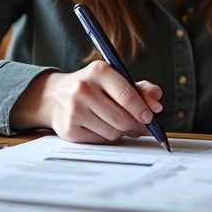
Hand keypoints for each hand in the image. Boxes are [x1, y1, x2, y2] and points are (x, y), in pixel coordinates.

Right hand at [11, 61, 162, 143]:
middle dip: (135, 124)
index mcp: (99, 71)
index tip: (150, 116)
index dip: (142, 109)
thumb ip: (142, 88)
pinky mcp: (69, 129)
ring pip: (113, 132)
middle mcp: (83, 88)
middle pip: (121, 118)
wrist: (54, 96)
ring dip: (121, 131)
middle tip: (139, 124)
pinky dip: (106, 137)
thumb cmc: (94, 87)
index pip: (126, 95)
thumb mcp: (116, 79)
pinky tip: (100, 126)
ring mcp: (74, 110)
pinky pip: (100, 141)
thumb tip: (157, 104)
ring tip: (115, 121)